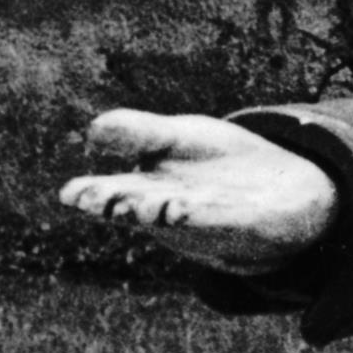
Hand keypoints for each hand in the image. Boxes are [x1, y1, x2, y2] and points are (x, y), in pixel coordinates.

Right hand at [58, 110, 338, 273]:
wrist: (282, 191)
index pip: (112, 193)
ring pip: (180, 220)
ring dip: (163, 215)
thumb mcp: (178, 138)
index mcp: (146, 191)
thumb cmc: (218, 165)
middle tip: (102, 203)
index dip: (92, 195)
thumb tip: (93, 128)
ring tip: (147, 205)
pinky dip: (208, 215)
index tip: (71, 195)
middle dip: (124, 206)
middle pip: (141, 209)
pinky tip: (190, 208)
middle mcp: (170, 213)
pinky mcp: (246, 224)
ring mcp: (208, 222)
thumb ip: (139, 133)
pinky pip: (225, 220)